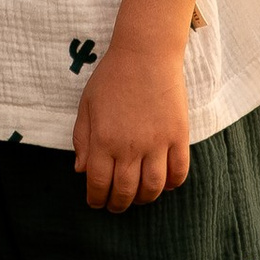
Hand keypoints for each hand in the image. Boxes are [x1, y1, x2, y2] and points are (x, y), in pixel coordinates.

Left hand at [71, 34, 193, 211]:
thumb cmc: (112, 77)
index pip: (99, 183)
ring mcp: (157, 142)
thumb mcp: (87, 105)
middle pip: (126, 191)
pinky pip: (179, 171)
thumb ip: (82, 139)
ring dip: (144, 199)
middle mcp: (130, 146)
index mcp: (104, 139)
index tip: (96, 202)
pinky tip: (163, 184)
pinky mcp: (178, 136)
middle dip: (118, 204)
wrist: (146, 53)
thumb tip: (81, 170)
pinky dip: (171, 184)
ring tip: (139, 198)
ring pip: (153, 187)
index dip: (96, 198)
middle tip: (116, 206)